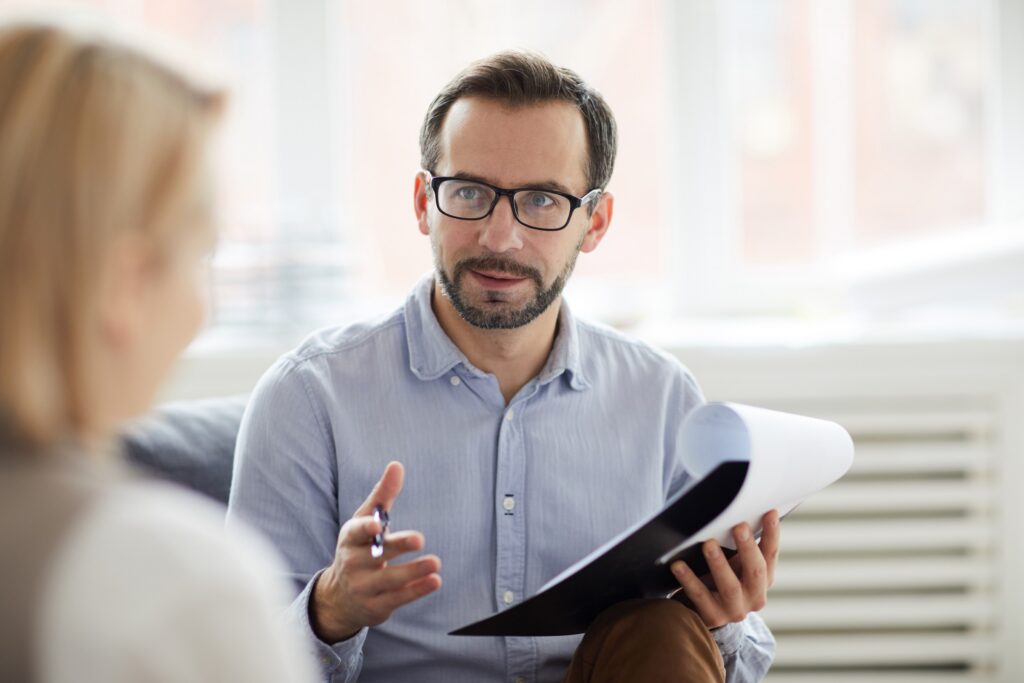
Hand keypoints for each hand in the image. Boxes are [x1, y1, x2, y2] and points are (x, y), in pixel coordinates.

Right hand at [310, 462, 441, 642]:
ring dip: (413, 571)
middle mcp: (353, 564)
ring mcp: (363, 587)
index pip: (356, 533)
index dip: (366, 529)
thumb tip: (396, 465)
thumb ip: (382, 495)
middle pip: (376, 555)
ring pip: (390, 580)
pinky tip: (434, 581)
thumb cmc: (358, 548)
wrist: (340, 597)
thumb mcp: (365, 520)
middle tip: (419, 538)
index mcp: (350, 539)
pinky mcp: (377, 606)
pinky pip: (398, 598)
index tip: (378, 525)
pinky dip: (416, 590)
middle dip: (397, 546)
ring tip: (435, 562)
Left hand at [670, 509, 779, 628]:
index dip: (772, 534)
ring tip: (708, 544)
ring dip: (719, 563)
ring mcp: (734, 609)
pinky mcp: (712, 617)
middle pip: (756, 571)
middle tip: (739, 526)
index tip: (769, 512)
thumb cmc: (719, 578)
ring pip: (729, 586)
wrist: (701, 612)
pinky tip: (678, 565)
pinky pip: (699, 596)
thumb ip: (739, 543)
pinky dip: (688, 579)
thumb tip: (735, 507)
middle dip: (748, 548)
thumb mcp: (734, 563)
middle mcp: (754, 596)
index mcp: (763, 579)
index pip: (770, 554)